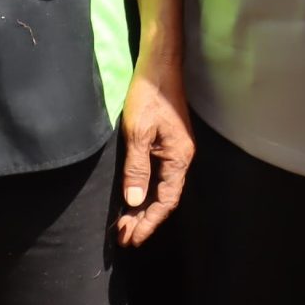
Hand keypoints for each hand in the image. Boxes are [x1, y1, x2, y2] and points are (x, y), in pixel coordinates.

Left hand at [116, 52, 194, 245]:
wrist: (159, 65)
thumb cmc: (148, 96)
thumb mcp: (137, 132)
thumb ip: (136, 168)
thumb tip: (134, 200)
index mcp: (178, 158)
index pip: (165, 201)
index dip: (149, 222)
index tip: (131, 239)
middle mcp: (182, 158)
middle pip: (165, 198)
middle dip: (144, 219)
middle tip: (122, 238)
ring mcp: (176, 151)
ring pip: (162, 188)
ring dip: (144, 207)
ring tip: (125, 225)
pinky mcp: (168, 144)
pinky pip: (159, 176)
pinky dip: (145, 191)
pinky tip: (133, 198)